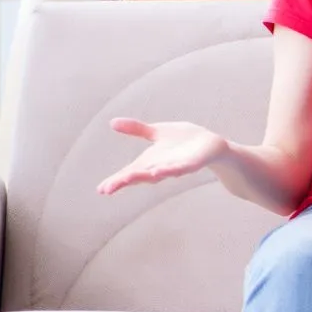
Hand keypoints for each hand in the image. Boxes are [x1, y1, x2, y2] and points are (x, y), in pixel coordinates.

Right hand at [97, 119, 227, 194]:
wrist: (211, 143)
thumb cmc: (183, 140)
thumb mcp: (156, 132)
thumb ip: (136, 129)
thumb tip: (112, 122)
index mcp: (150, 161)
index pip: (129, 172)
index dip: (116, 180)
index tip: (101, 189)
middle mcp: (160, 167)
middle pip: (139, 176)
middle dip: (124, 181)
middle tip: (108, 188)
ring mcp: (176, 167)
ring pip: (158, 174)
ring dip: (144, 176)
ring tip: (129, 178)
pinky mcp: (192, 164)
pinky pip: (179, 168)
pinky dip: (169, 170)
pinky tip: (159, 171)